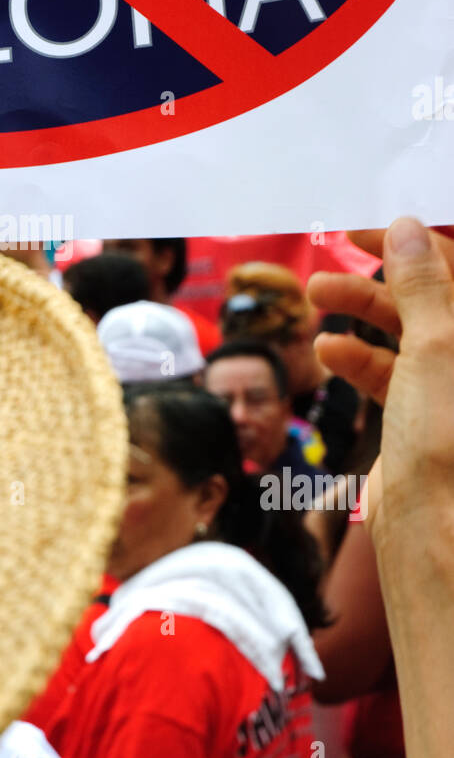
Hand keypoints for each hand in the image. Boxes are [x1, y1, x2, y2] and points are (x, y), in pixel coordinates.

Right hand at [307, 219, 453, 556]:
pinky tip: (328, 352)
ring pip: (407, 328)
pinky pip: (391, 369)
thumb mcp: (435, 345)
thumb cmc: (446, 441)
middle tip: (336, 252)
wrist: (432, 532)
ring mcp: (450, 385)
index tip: (368, 225)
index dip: (416, 239)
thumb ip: (422, 284)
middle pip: (433, 292)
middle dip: (383, 272)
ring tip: (317, 296)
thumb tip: (408, 229)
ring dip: (361, 309)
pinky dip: (358, 356)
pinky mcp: (425, 413)